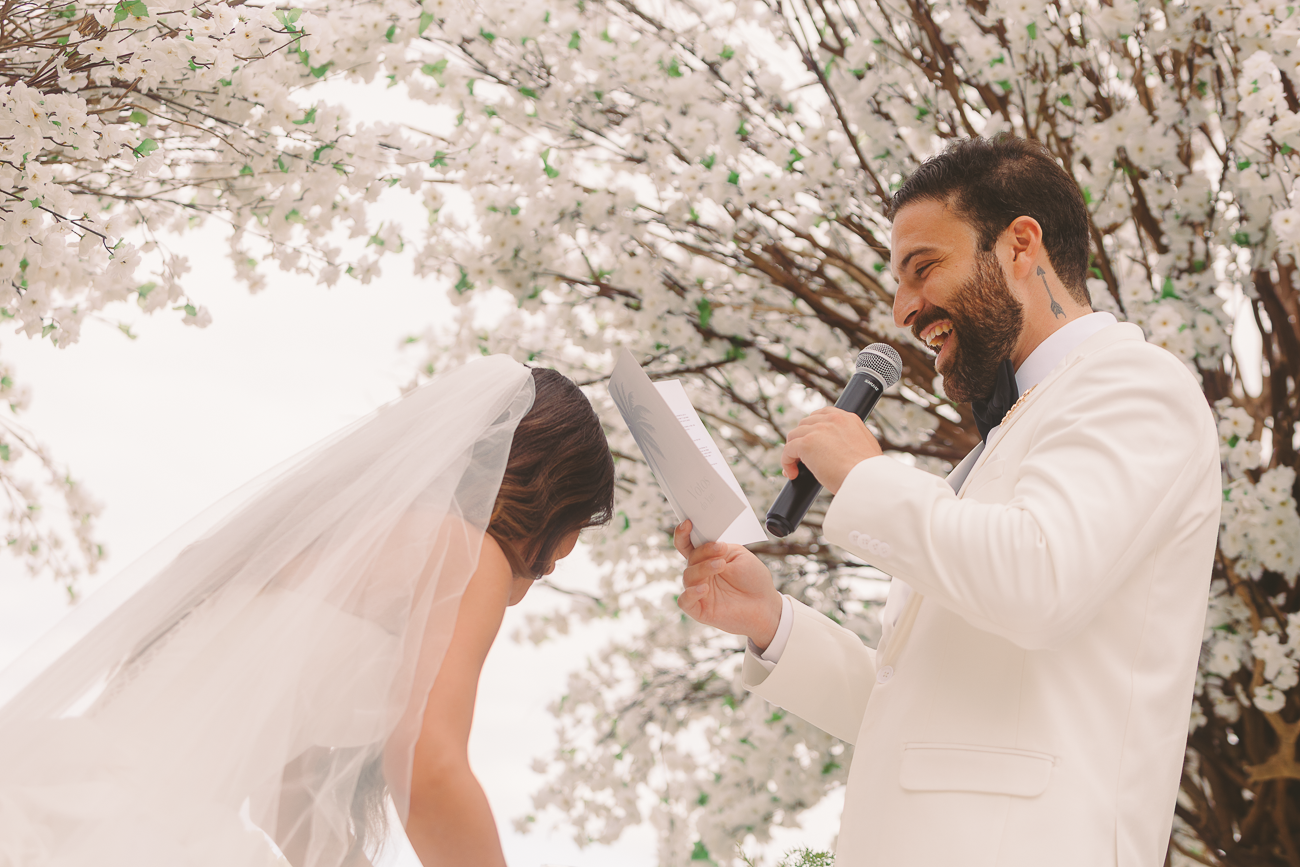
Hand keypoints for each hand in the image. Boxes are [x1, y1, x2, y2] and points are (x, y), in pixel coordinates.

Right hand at [674, 521, 782, 648]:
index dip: (683, 534)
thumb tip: (707, 544)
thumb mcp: (739, 555)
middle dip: (704, 551)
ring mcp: (699, 591)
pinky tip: (704, 588)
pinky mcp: (700, 610)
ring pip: (688, 577)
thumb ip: (720, 548)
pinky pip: (685, 601)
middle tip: (721, 549)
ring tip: (721, 565)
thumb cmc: (753, 579)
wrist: (765, 604)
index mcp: (707, 558)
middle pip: (690, 559)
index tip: (687, 523)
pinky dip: (691, 593)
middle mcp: (700, 574)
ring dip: (703, 568)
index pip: (688, 545)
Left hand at [780, 407, 882, 493]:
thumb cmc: (868, 472)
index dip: (813, 428)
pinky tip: (793, 474)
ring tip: (797, 468)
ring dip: (793, 451)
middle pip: (805, 424)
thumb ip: (851, 441)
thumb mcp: (865, 447)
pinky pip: (787, 450)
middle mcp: (832, 420)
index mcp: (848, 419)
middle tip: (803, 458)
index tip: (812, 441)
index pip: (822, 414)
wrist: (867, 480)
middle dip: (801, 440)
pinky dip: (786, 462)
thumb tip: (840, 451)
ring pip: (794, 436)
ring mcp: (818, 430)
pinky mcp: (806, 444)